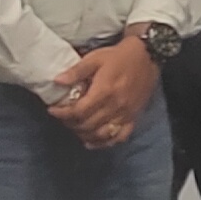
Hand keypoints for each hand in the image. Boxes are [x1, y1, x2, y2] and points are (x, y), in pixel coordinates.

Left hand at [43, 35, 158, 147]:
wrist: (147, 57)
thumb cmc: (118, 57)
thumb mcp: (95, 58)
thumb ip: (76, 71)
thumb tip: (57, 81)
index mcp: (104, 91)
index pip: (79, 111)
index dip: (63, 113)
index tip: (53, 110)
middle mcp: (115, 106)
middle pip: (88, 125)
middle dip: (71, 123)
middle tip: (63, 116)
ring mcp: (126, 114)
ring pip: (101, 134)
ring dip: (85, 134)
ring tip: (75, 127)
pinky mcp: (134, 117)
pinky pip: (119, 136)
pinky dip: (105, 143)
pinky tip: (93, 141)